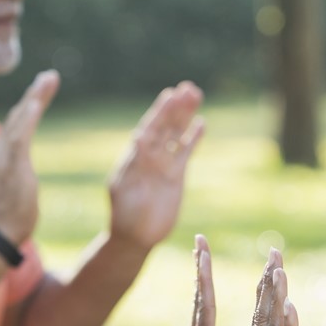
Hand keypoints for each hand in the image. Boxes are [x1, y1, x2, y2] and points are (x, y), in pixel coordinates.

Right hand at [0, 70, 59, 243]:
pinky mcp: (10, 165)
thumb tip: (22, 163)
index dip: (30, 103)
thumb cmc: (13, 211)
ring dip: (34, 98)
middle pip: (20, 115)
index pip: (18, 122)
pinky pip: (19, 136)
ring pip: (20, 120)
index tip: (43, 87)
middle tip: (51, 76)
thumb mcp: (17, 182)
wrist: (3, 230)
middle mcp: (0, 149)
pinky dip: (26, 117)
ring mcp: (3, 156)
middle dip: (35, 94)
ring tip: (48, 80)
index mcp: (2, 152)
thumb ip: (18, 166)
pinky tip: (35, 102)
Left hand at [107, 81, 204, 249]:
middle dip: (176, 108)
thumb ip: (134, 163)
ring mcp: (163, 165)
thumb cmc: (125, 215)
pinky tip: (201, 123)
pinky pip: (185, 152)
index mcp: (134, 157)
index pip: (150, 128)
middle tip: (189, 88)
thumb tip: (139, 136)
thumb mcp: (125, 188)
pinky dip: (192, 138)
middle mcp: (149, 157)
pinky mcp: (176, 176)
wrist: (135, 237)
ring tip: (196, 94)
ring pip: (176, 135)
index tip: (170, 94)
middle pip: (165, 127)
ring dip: (185, 116)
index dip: (160, 112)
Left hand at [152, 234, 232, 325]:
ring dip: (202, 279)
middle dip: (201, 267)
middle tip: (200, 241)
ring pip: (199, 304)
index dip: (205, 274)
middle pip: (200, 295)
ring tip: (203, 260)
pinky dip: (205, 299)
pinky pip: (202, 317)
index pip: (204, 302)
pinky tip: (206, 298)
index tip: (203, 248)